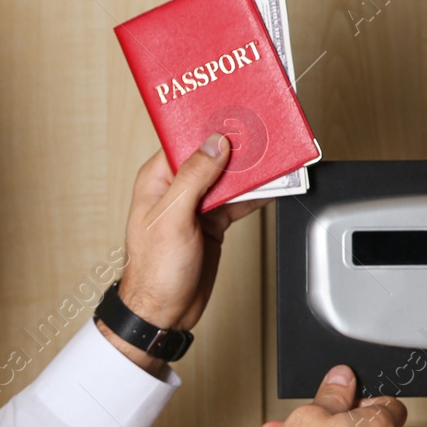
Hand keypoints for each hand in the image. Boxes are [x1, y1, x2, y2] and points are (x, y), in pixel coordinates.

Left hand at [113, 135, 260, 331]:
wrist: (164, 312)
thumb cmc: (154, 271)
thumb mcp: (172, 219)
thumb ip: (193, 179)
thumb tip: (213, 145)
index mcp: (157, 180)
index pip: (185, 142)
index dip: (208, 127)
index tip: (233, 114)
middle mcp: (177, 189)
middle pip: (212, 157)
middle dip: (237, 147)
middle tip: (263, 133)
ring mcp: (196, 205)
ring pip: (229, 178)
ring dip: (250, 171)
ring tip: (273, 157)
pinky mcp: (212, 222)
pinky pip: (238, 201)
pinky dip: (256, 195)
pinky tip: (272, 187)